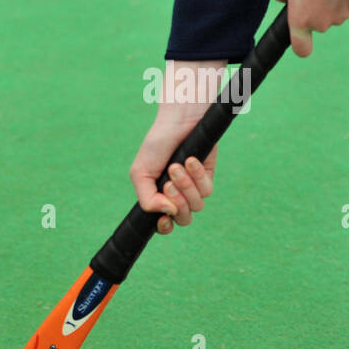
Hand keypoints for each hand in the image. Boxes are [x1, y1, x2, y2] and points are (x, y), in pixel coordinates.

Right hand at [130, 60, 224, 234]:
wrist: (179, 122)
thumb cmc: (157, 145)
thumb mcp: (141, 173)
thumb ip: (147, 199)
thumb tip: (168, 214)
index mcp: (158, 197)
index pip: (164, 224)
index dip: (165, 227)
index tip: (163, 220)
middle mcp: (176, 196)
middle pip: (182, 219)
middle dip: (177, 203)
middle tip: (168, 183)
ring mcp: (193, 187)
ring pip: (196, 206)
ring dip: (186, 186)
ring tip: (177, 166)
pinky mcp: (208, 177)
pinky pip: (207, 190)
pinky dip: (198, 176)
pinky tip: (191, 159)